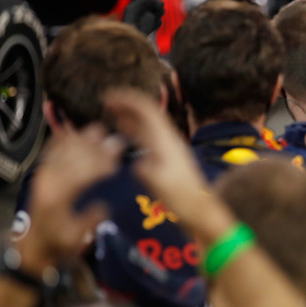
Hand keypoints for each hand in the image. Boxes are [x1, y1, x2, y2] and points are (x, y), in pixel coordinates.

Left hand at [16, 124, 121, 269]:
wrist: (33, 244)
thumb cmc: (57, 241)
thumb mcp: (75, 237)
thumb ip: (89, 220)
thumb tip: (105, 205)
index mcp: (57, 198)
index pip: (82, 175)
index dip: (101, 166)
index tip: (118, 159)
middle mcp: (48, 182)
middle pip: (74, 159)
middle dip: (97, 148)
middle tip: (116, 140)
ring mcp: (43, 176)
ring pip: (63, 152)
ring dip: (82, 140)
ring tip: (98, 130)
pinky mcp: (41, 174)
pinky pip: (51, 152)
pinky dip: (62, 140)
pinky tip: (71, 132)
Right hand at [104, 89, 221, 233]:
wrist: (199, 209)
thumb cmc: (181, 198)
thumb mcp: (162, 185)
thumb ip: (148, 171)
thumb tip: (138, 163)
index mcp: (166, 141)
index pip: (148, 111)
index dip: (128, 100)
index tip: (109, 96)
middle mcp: (168, 140)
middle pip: (147, 113)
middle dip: (127, 103)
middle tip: (106, 100)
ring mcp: (167, 147)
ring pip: (146, 123)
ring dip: (129, 114)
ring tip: (110, 109)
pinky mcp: (166, 157)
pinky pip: (147, 136)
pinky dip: (134, 128)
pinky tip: (124, 129)